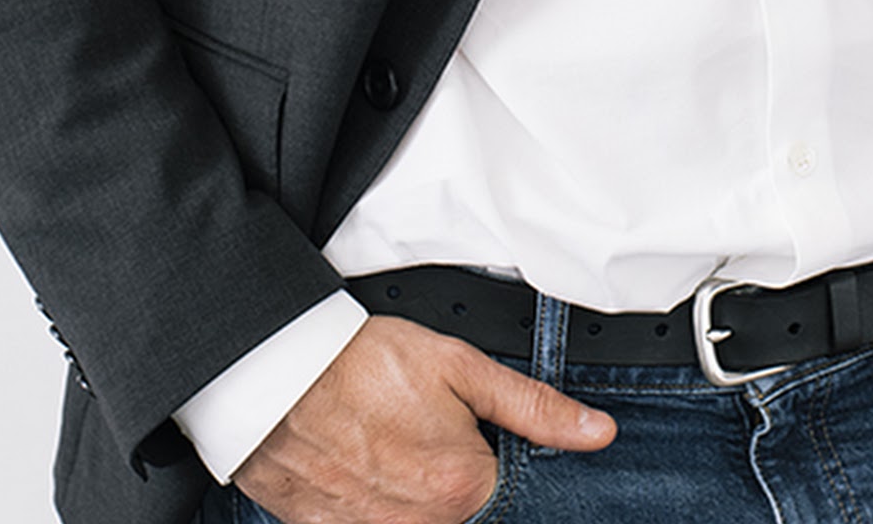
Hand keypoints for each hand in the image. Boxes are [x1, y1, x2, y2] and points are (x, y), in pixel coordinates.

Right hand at [235, 315, 615, 523]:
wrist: (274, 374)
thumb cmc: (363, 363)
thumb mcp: (460, 366)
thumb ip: (533, 407)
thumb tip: (598, 434)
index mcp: (464, 492)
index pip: (505, 492)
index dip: (489, 455)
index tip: (464, 432)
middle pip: (458, 509)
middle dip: (446, 471)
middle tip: (417, 427)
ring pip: (413, 519)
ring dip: (408, 488)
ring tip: (385, 438)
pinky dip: (370, 500)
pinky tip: (357, 460)